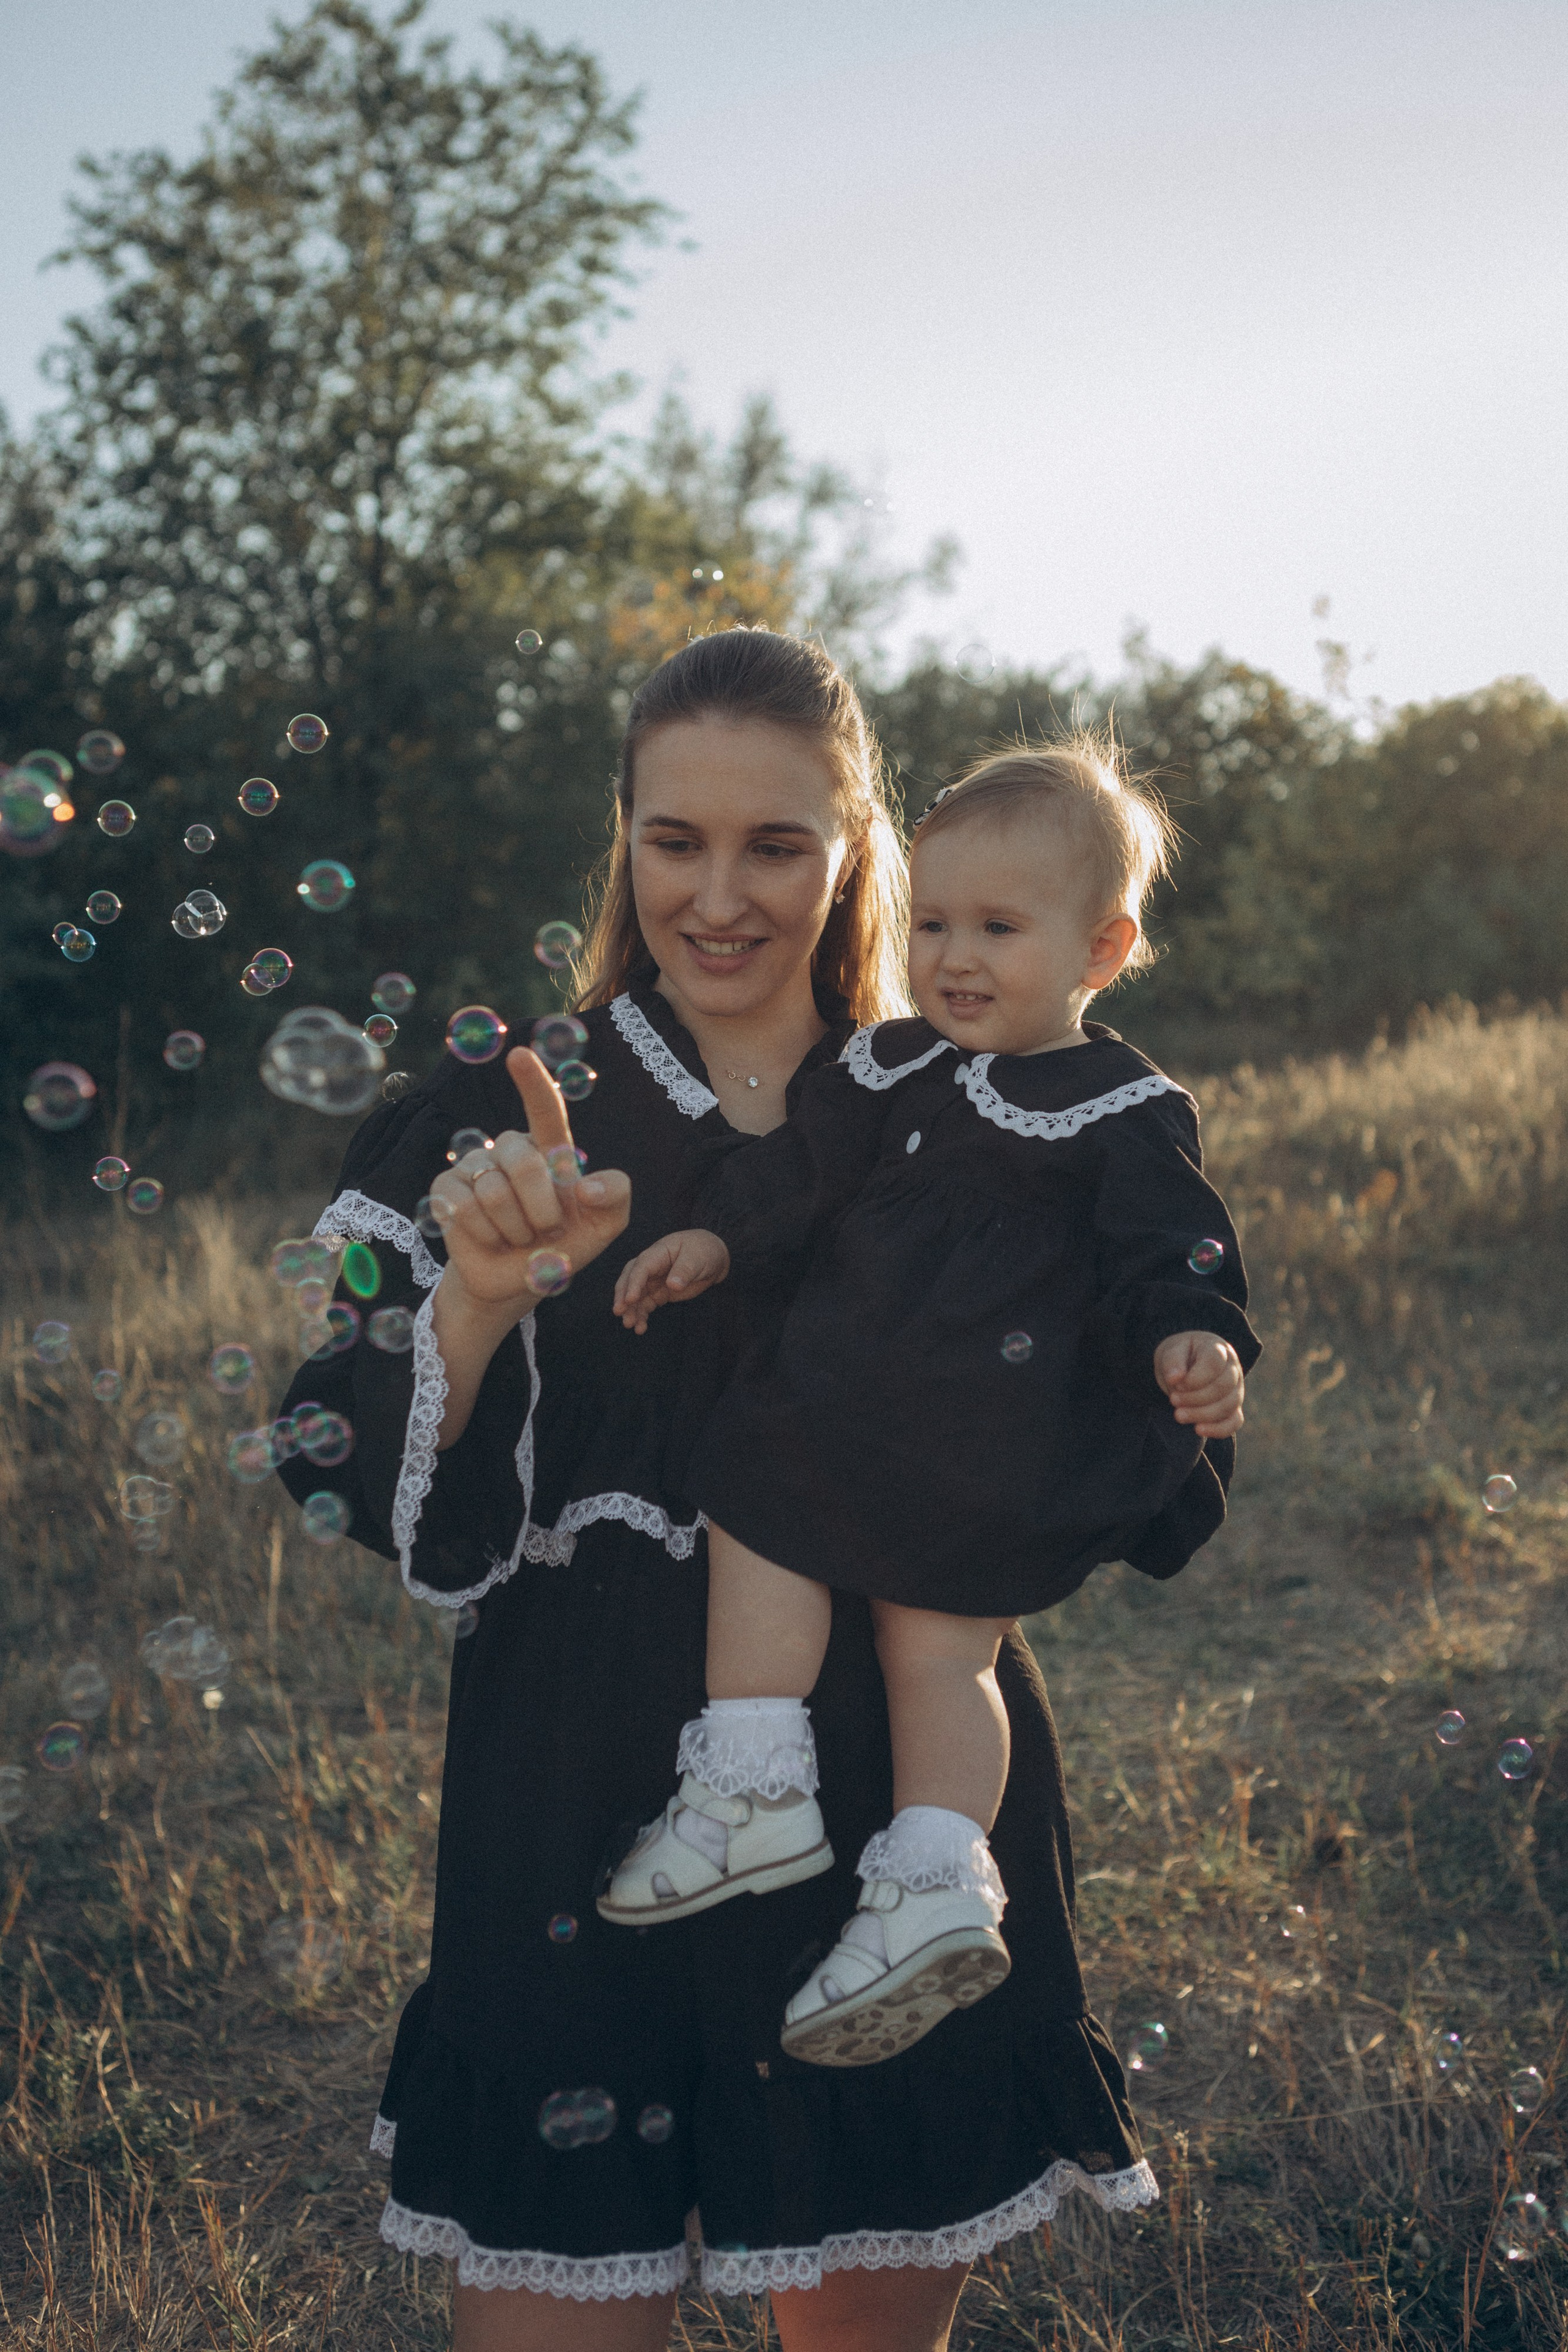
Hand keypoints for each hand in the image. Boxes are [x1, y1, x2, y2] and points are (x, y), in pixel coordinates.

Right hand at [429, 1047, 630, 1316]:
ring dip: (515, 1229)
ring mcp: (473, 1167)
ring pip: (495, 1192)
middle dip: (542, 1209)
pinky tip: (491, 1240)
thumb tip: (584, 1186)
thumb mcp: (605, 1224)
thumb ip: (615, 1196)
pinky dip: (487, 1235)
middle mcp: (508, 1150)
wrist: (519, 1281)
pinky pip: (464, 1208)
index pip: (544, 1111)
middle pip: (524, 1162)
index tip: (519, 1055)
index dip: (533, 1083)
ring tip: (518, 1237)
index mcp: (547, 1150)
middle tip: (546, 1231)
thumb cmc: (563, 1245)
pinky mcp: (445, 1190)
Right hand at [612, 1230, 731, 1333]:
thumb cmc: (704, 1251)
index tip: (631, 1299)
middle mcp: (651, 1266)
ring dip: (631, 1310)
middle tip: (619, 1312)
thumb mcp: (699, 1258)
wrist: (713, 1257)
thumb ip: (685, 1270)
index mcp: (659, 1253)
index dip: (634, 1283)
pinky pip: (645, 1304)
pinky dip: (641, 1316)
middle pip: (630, 1279)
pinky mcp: (658, 1292)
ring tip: (630, 1325)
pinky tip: (640, 1328)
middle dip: (623, 1295)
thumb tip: (672, 1284)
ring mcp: (653, 1280)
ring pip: (636, 1295)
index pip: (641, 1267)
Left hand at [1153, 1331, 1244, 1438]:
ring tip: (1178, 1415)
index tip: (1176, 1383)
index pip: (1215, 1363)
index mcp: (1218, 1349)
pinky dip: (1218, 1429)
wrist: (1185, 1366)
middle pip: (1223, 1387)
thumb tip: (1175, 1377)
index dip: (1195, 1378)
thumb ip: (1172, 1361)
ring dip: (1202, 1414)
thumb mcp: (1171, 1351)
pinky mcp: (1234, 1408)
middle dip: (1195, 1398)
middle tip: (1173, 1400)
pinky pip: (1234, 1422)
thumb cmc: (1180, 1356)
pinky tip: (1198, 1429)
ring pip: (1229, 1406)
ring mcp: (1237, 1389)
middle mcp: (1232, 1368)